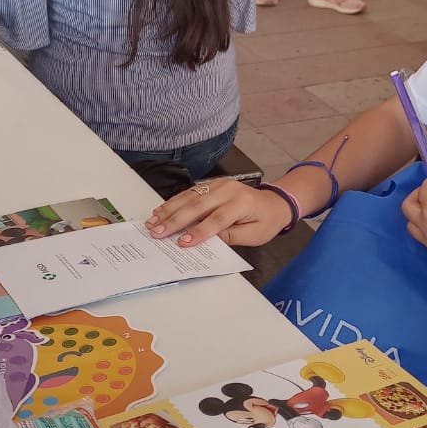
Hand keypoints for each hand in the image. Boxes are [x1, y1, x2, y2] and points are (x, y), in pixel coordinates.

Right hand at [145, 178, 288, 247]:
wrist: (274, 202)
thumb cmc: (265, 221)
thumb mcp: (254, 235)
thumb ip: (230, 236)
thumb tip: (206, 240)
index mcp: (241, 203)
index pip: (217, 219)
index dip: (199, 231)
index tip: (182, 243)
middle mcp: (228, 190)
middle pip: (197, 205)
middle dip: (175, 220)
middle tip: (157, 232)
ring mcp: (218, 184)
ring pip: (189, 197)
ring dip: (169, 210)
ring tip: (153, 222)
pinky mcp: (211, 184)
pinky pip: (189, 192)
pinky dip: (173, 202)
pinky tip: (160, 210)